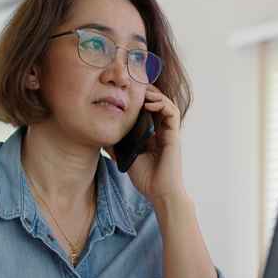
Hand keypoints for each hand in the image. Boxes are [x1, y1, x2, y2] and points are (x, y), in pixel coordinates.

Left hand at [107, 84, 185, 204]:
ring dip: (155, 94)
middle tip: (133, 85)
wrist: (159, 192)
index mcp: (152, 134)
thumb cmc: (145, 178)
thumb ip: (119, 144)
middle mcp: (162, 130)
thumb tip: (103, 134)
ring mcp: (169, 132)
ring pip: (166, 103)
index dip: (140, 98)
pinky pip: (171, 112)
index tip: (127, 91)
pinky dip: (162, 104)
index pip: (148, 109)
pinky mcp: (174, 135)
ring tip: (141, 91)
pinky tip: (149, 103)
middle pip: (158, 102)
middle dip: (147, 91)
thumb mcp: (126, 155)